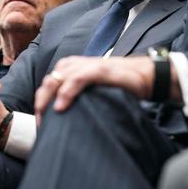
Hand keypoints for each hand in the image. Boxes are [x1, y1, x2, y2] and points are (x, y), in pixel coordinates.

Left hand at [34, 56, 153, 124]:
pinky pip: (77, 78)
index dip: (41, 101)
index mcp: (73, 68)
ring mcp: (88, 65)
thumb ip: (80, 98)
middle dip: (41, 102)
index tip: (41, 123)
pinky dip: (67, 91)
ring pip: (59, 78)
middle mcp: (77, 64)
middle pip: (49, 81)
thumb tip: (65, 118)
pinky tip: (61, 106)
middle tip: (41, 124)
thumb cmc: (120, 86)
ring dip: (49, 97)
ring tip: (47, 116)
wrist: (146, 76)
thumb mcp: (95, 92)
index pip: (49, 83)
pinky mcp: (99, 69)